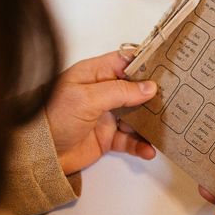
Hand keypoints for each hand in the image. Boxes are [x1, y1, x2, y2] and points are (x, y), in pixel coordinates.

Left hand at [45, 51, 156, 174]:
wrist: (38, 153)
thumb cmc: (53, 117)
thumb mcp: (87, 98)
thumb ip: (120, 91)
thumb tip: (149, 87)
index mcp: (94, 74)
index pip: (124, 61)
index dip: (144, 63)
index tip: (166, 67)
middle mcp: (102, 92)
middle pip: (135, 88)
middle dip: (153, 94)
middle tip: (176, 97)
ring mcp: (105, 115)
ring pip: (136, 115)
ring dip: (149, 121)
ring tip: (165, 126)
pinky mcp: (106, 137)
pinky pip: (129, 139)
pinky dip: (140, 144)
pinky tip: (148, 149)